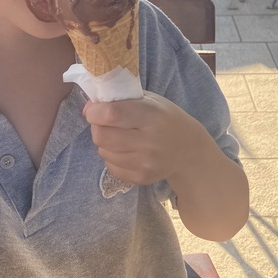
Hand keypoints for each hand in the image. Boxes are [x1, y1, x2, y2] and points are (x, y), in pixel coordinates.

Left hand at [83, 91, 201, 185]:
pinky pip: (110, 166)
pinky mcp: (141, 178)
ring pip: (103, 152)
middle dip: (96, 127)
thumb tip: (88, 109)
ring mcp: (145, 163)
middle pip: (101, 136)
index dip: (95, 111)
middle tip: (104, 123)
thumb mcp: (151, 101)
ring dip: (104, 142)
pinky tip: (125, 150)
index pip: (111, 114)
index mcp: (151, 116)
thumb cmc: (166, 118)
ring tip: (119, 136)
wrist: (189, 150)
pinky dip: (112, 157)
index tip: (94, 109)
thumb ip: (122, 99)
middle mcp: (149, 141)